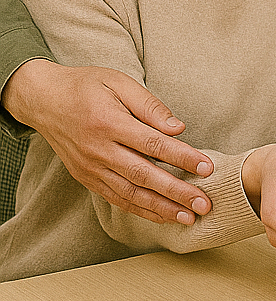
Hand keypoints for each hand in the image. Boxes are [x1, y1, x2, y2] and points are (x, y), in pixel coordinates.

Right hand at [2, 59, 212, 224]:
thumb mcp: (119, 82)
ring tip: (188, 218)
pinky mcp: (86, 178)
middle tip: (204, 204)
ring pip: (130, 194)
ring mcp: (90, 168)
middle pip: (143, 176)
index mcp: (109, 123)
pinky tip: (162, 216)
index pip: (153, 144)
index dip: (182, 157)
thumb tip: (178, 128)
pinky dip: (140, 210)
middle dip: (177, 193)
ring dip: (161, 209)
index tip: (207, 168)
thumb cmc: (86, 86)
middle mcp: (99, 150)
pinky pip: (116, 198)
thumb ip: (150, 105)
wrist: (43, 100)